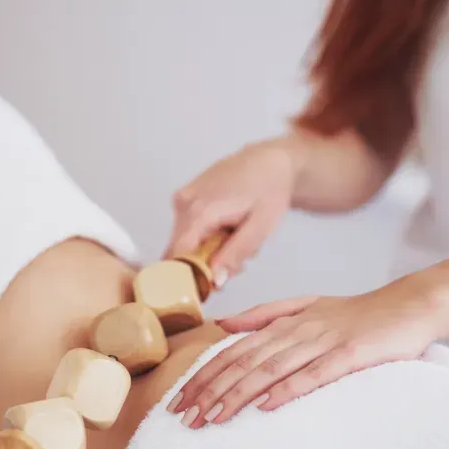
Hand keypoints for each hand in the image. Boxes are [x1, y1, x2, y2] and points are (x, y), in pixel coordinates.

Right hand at [163, 137, 302, 285]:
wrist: (269, 160)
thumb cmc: (269, 190)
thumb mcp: (260, 227)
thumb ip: (236, 254)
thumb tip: (215, 281)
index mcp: (201, 211)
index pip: (179, 256)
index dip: (191, 276)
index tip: (211, 287)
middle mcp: (184, 204)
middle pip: (182, 251)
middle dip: (206, 264)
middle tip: (236, 262)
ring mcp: (182, 199)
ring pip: (184, 242)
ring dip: (207, 250)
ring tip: (234, 239)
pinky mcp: (184, 197)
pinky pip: (187, 228)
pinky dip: (205, 236)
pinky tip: (225, 228)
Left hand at [167, 276, 447, 427]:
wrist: (410, 305)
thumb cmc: (358, 313)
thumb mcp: (306, 307)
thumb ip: (264, 315)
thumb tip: (224, 325)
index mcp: (284, 322)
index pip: (234, 351)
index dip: (205, 375)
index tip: (180, 400)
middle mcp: (297, 329)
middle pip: (243, 361)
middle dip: (210, 389)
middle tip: (184, 416)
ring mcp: (323, 341)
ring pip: (269, 369)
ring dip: (238, 394)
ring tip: (212, 418)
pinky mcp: (350, 354)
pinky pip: (313, 374)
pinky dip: (287, 389)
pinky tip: (265, 405)